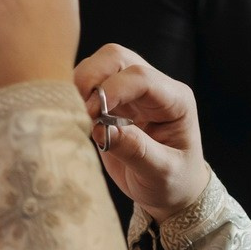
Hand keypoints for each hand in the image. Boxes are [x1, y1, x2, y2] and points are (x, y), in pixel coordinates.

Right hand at [75, 44, 210, 220]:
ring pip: (99, 64)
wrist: (170, 192)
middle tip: (83, 112)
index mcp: (174, 100)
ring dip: (82, 85)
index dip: (113, 90)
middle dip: (92, 77)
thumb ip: (136, 151)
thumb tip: (102, 129)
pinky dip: (76, 96)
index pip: (140, 77)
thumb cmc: (173, 183)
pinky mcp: (112, 102)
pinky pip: (89, 83)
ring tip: (82, 118)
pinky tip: (80, 120)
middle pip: (116, 57)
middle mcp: (153, 88)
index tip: (93, 115)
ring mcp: (131, 92)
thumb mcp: (162, 173)